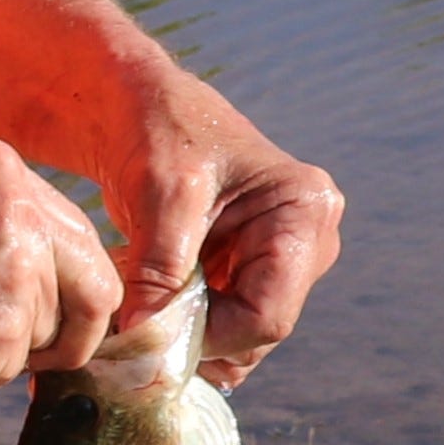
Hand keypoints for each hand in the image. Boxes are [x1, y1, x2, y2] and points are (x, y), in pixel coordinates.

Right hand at [0, 138, 126, 397]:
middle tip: (41, 347)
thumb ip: (0, 225)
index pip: (79, 235)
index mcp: (1, 169)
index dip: (71, 283)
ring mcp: (16, 272)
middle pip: (99, 286)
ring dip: (17, 348)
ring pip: (58, 331)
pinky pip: (22, 365)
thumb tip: (61, 279)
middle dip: (77, 326)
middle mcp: (20, 211)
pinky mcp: (1, 331)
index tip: (56, 308)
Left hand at [99, 71, 343, 388]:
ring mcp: (283, 258)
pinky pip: (225, 322)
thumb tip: (144, 339)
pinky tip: (145, 306)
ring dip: (188, 335)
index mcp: (305, 210)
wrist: (138, 105)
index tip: (148, 340)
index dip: (210, 338)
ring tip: (135, 315)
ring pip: (241, 334)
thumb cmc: (159, 128)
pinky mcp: (251, 268)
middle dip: (198, 339)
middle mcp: (308, 240)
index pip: (269, 312)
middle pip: (259, 328)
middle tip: (136, 336)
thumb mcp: (159, 193)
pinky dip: (184, 325)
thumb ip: (158, 268)